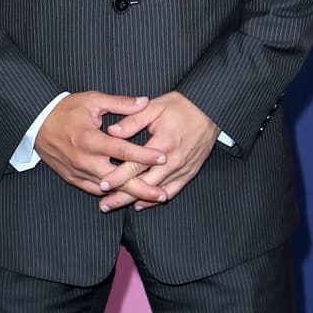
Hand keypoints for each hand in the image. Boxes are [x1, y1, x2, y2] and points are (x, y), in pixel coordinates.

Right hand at [34, 93, 168, 204]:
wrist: (36, 123)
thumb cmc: (65, 109)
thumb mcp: (92, 100)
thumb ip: (120, 103)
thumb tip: (144, 102)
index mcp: (91, 139)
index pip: (123, 151)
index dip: (145, 156)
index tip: (163, 158)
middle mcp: (85, 160)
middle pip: (118, 179)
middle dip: (142, 189)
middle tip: (162, 195)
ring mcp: (78, 172)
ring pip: (108, 189)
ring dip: (129, 195)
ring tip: (150, 198)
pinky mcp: (72, 178)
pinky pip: (95, 190)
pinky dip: (111, 194)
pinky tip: (125, 196)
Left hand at [99, 92, 217, 210]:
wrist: (209, 110)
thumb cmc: (180, 107)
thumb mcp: (154, 108)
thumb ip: (132, 120)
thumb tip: (112, 131)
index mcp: (163, 144)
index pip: (136, 165)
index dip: (118, 176)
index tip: (103, 184)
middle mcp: (173, 161)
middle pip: (144, 184)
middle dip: (123, 195)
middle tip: (104, 204)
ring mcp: (183, 169)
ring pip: (156, 191)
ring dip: (135, 200)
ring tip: (116, 205)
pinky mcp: (189, 172)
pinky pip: (171, 191)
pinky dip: (155, 200)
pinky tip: (140, 204)